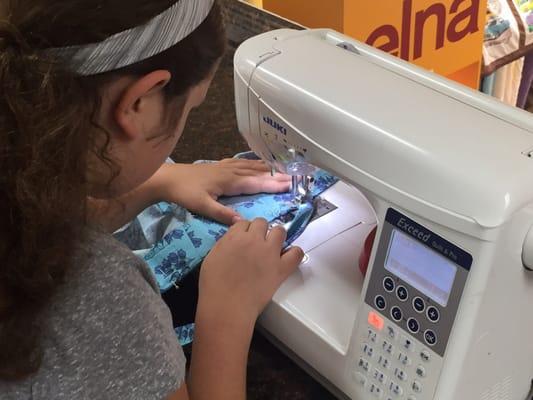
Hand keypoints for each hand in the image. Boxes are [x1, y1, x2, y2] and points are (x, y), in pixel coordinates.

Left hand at [157, 159, 290, 224]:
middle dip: (276, 175)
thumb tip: (243, 223)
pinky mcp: (219, 166)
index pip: (256, 183)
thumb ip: (222, 214)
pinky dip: (253, 163)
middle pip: (258, 172)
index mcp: (230, 181)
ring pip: (251, 165)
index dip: (274, 184)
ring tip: (282, 169)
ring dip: (268, 168)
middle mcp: (231, 171)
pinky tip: (256, 163)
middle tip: (294, 178)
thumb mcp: (202, 206)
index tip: (290, 185)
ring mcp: (225, 166)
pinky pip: (242, 162)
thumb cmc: (184, 193)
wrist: (167, 178)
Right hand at [198, 218, 303, 322]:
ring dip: (276, 236)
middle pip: (262, 223)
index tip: (245, 238)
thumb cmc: (214, 286)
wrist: (227, 306)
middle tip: (257, 243)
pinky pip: (296, 253)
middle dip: (259, 230)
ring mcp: (270, 252)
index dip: (244, 230)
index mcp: (235, 237)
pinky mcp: (281, 267)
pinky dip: (294, 253)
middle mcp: (254, 240)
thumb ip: (225, 243)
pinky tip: (288, 257)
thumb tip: (233, 240)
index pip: (244, 222)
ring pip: (280, 231)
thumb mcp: (212, 257)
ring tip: (273, 247)